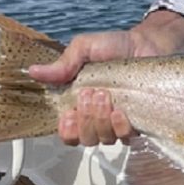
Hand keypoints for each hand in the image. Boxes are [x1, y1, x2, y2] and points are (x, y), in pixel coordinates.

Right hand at [32, 10, 183, 146]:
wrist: (150, 44)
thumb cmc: (117, 46)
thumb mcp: (85, 49)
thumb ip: (63, 64)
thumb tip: (33, 71)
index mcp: (81, 104)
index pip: (68, 131)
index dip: (66, 130)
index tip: (68, 115)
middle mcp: (98, 118)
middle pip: (84, 139)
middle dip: (86, 119)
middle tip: (91, 94)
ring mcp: (118, 123)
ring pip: (104, 140)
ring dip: (101, 121)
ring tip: (105, 97)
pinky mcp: (138, 123)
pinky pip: (126, 137)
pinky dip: (120, 127)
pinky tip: (120, 111)